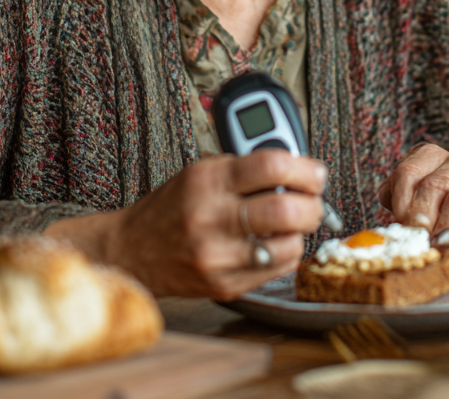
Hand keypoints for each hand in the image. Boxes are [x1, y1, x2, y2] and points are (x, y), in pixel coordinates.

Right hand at [46, 149, 325, 299]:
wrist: (133, 251)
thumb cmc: (171, 207)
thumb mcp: (200, 172)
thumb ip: (244, 167)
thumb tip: (294, 166)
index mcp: (207, 180)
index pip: (271, 165)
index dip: (304, 168)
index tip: (316, 172)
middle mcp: (212, 217)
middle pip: (286, 209)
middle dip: (313, 203)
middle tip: (313, 199)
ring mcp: (218, 255)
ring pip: (288, 244)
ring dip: (301, 231)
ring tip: (292, 223)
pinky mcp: (225, 284)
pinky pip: (277, 269)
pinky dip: (286, 253)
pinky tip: (275, 242)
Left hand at [378, 144, 448, 260]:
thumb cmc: (443, 214)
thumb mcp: (416, 204)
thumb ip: (400, 208)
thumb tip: (391, 231)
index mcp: (431, 156)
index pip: (409, 171)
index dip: (401, 201)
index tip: (400, 225)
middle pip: (434, 185)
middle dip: (422, 217)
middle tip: (418, 239)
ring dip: (447, 228)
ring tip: (439, 247)